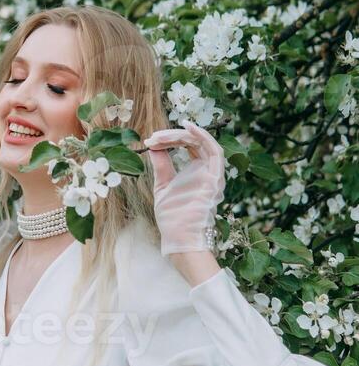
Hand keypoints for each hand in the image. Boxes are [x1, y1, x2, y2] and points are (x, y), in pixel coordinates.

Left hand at [143, 120, 225, 256]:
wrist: (179, 237)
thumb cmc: (173, 218)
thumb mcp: (162, 186)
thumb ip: (162, 166)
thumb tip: (153, 147)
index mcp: (196, 172)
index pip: (188, 146)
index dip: (170, 139)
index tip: (151, 140)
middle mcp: (207, 171)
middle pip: (194, 142)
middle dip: (172, 136)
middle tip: (153, 138)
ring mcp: (213, 174)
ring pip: (203, 143)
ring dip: (183, 135)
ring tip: (162, 135)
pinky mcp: (215, 178)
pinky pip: (214, 151)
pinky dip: (203, 136)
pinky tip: (187, 128)